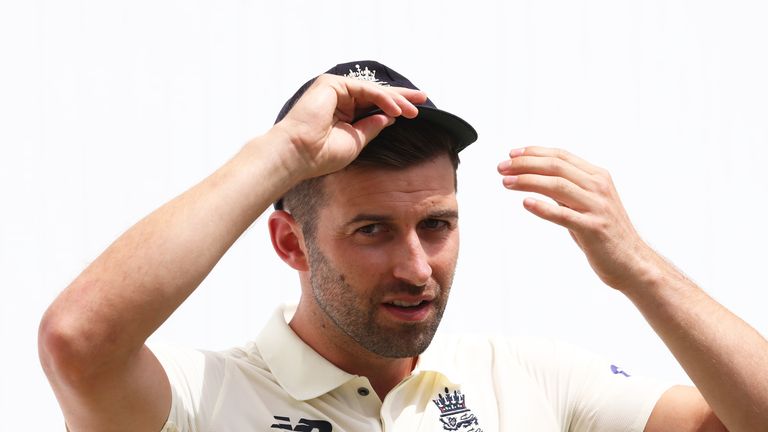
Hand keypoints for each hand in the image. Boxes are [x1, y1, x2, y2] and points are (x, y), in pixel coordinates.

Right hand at [272, 74, 426, 178]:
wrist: (298, 155)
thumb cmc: (320, 155)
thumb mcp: (356, 141)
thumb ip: (371, 127)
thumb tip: (390, 118)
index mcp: (342, 112)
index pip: (373, 105)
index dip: (395, 107)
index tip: (416, 111)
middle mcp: (338, 98)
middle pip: (376, 94)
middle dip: (401, 97)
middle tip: (423, 99)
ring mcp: (334, 89)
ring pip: (373, 91)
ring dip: (396, 100)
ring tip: (414, 111)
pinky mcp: (331, 84)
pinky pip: (365, 89)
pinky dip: (383, 98)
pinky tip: (397, 109)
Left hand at [497, 146, 659, 290]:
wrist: (631, 262)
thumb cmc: (604, 233)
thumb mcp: (586, 204)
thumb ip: (567, 190)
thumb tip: (535, 179)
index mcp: (598, 177)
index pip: (561, 156)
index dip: (534, 153)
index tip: (512, 155)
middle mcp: (598, 187)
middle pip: (556, 167)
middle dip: (525, 164)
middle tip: (501, 167)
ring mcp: (597, 207)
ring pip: (557, 186)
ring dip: (528, 181)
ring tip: (506, 182)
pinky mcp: (593, 228)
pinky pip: (564, 215)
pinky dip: (543, 207)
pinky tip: (526, 203)